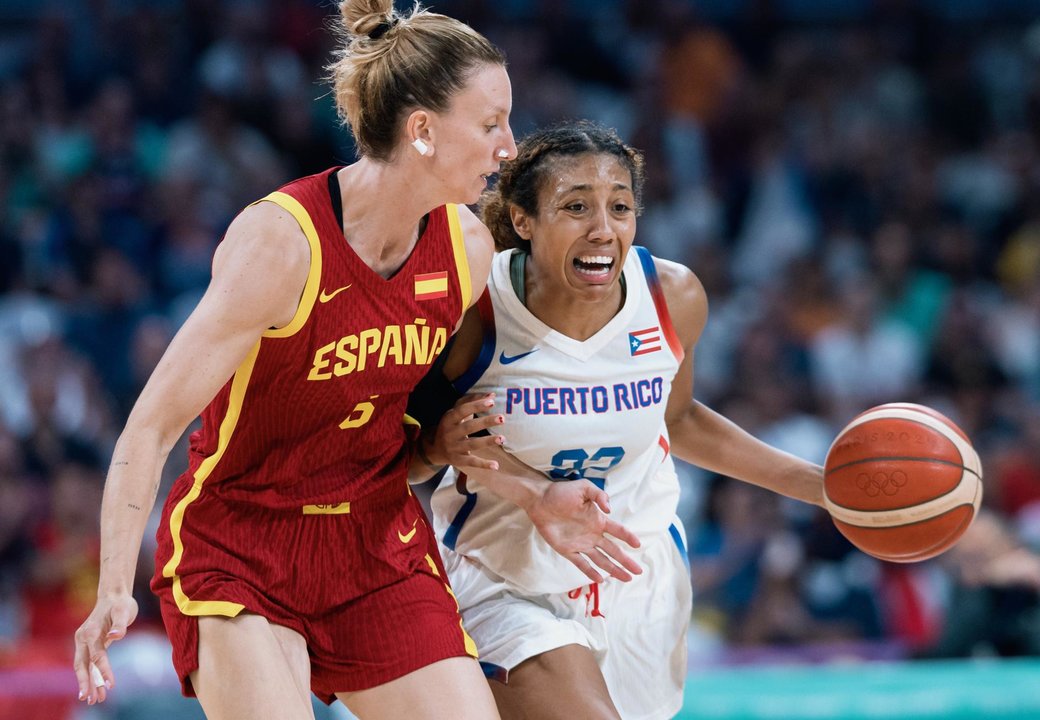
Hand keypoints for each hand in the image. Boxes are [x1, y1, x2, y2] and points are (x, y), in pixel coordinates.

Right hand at [73, 593, 137, 704]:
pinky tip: (96, 687)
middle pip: (82, 665)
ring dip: (89, 683)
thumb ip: (120, 624)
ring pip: (84, 666)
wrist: (113, 595)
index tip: (110, 684)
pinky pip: (88, 663)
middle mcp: (83, 638)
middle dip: (87, 683)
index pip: (97, 655)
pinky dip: (91, 675)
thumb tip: (116, 635)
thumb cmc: (120, 603)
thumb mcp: (124, 610)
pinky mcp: (88, 644)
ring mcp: (84, 642)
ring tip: (95, 700)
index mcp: (91, 631)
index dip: (104, 670)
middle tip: (91, 700)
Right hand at [427, 393, 504, 470]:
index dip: (476, 405)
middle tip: (502, 418)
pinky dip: (483, 464)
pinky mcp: (457, 460)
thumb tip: (492, 395)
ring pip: (471, 444)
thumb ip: (473, 402)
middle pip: (468, 427)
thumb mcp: (457, 413)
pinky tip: (496, 465)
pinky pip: (471, 462)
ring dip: (487, 442)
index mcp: (449, 418)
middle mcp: (449, 433)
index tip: (492, 402)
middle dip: (485, 422)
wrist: (434, 449)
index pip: (463, 410)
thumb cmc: (451, 426)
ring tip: (502, 438)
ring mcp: (453, 447)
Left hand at [525, 480, 642, 583]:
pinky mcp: (567, 550)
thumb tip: (610, 510)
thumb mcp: (584, 488)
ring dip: (613, 569)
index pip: (618, 531)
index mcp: (598, 520)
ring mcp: (581, 544)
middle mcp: (592, 534)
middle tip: (638, 571)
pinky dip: (590, 572)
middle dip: (626, 561)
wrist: (539, 500)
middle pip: (613, 550)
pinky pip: (581, 563)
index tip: (638, 545)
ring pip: (601, 560)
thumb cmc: (561, 492)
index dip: (628, 537)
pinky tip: (600, 580)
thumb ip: (599, 495)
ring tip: (626, 578)